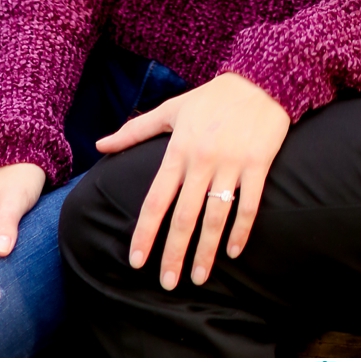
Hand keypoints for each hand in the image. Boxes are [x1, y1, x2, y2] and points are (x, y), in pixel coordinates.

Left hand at [96, 73, 290, 289]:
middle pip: (184, 215)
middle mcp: (203, 159)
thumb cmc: (213, 97)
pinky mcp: (258, 164)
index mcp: (179, 149)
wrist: (261, 78)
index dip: (145, 232)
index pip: (156, 199)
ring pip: (215, 216)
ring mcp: (232, 163)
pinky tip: (233, 252)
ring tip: (199, 277)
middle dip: (173, 252)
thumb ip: (135, 131)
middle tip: (167, 284)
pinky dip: (241, 230)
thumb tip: (100, 145)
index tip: (136, 261)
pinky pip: (249, 205)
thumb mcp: (172, 109)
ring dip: (206, 250)